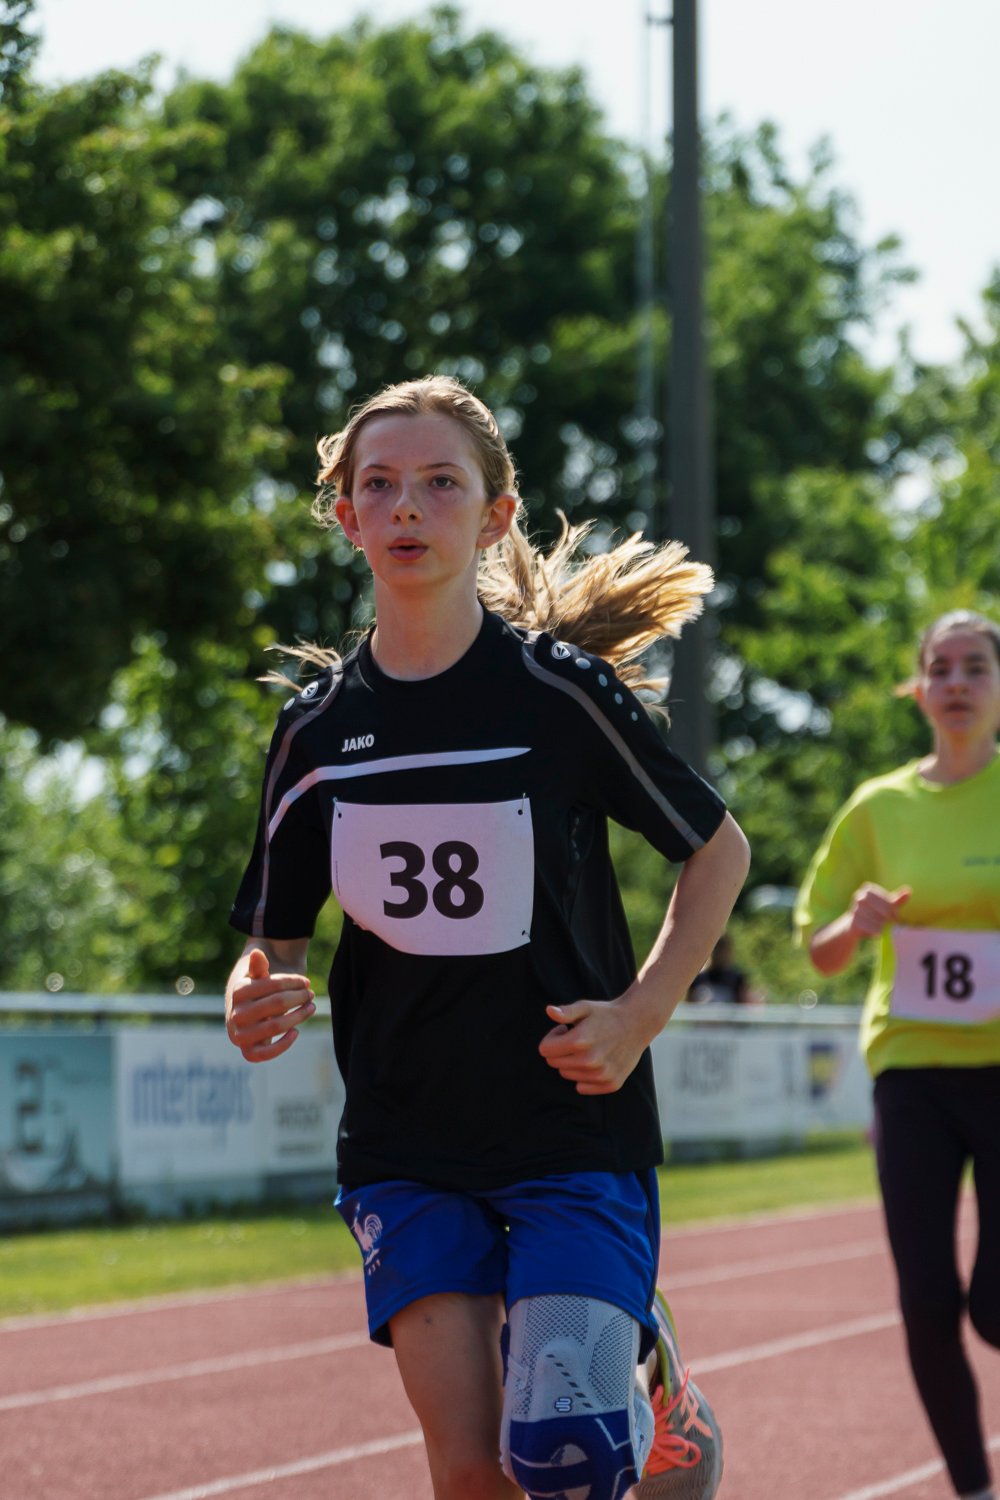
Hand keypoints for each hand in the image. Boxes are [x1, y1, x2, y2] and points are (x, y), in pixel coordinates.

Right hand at [226, 948, 314, 1062]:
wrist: (250, 1008)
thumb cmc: (258, 986)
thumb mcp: (257, 972)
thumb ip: (257, 965)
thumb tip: (257, 954)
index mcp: (237, 992)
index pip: (274, 985)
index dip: (293, 982)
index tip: (305, 982)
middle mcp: (235, 1015)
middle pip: (278, 1004)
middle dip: (299, 998)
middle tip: (310, 994)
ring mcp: (240, 1035)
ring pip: (276, 1026)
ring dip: (299, 1016)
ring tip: (311, 1007)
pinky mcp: (249, 1051)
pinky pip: (264, 1054)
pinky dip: (283, 1044)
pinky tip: (296, 1031)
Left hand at [538, 997, 646, 1094]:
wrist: (637, 1022)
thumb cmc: (606, 1014)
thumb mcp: (585, 1007)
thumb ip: (565, 1012)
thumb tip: (549, 1011)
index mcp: (579, 1041)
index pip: (545, 1050)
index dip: (552, 1038)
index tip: (565, 1030)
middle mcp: (590, 1061)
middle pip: (554, 1064)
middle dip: (560, 1050)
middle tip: (576, 1038)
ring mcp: (601, 1075)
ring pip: (568, 1075)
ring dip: (572, 1063)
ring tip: (588, 1047)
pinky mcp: (611, 1084)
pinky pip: (582, 1088)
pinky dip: (585, 1076)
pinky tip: (596, 1060)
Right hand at [847, 883, 910, 939]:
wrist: (853, 926)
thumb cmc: (873, 913)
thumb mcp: (886, 906)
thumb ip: (897, 900)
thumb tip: (909, 891)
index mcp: (868, 889)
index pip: (886, 899)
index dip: (892, 908)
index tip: (895, 914)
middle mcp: (859, 897)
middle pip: (882, 908)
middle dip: (888, 917)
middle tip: (890, 922)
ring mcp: (854, 909)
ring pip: (876, 919)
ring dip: (881, 925)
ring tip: (881, 927)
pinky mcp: (852, 921)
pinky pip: (870, 928)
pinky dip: (875, 931)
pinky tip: (876, 932)